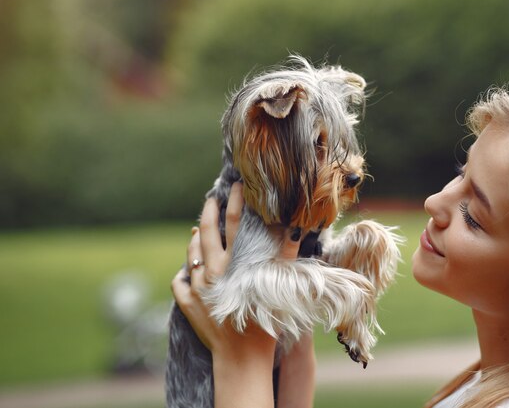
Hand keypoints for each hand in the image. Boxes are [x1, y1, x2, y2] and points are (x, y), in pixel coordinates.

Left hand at [170, 182, 303, 407]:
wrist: (242, 358)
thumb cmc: (264, 324)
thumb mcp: (277, 287)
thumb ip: (284, 257)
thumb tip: (293, 230)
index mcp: (234, 264)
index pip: (234, 224)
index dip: (235, 202)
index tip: (237, 186)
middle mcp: (212, 271)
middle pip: (208, 232)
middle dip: (210, 211)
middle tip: (212, 197)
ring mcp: (196, 287)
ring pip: (191, 255)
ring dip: (196, 240)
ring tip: (199, 230)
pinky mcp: (187, 304)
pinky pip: (180, 281)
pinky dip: (184, 272)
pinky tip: (188, 270)